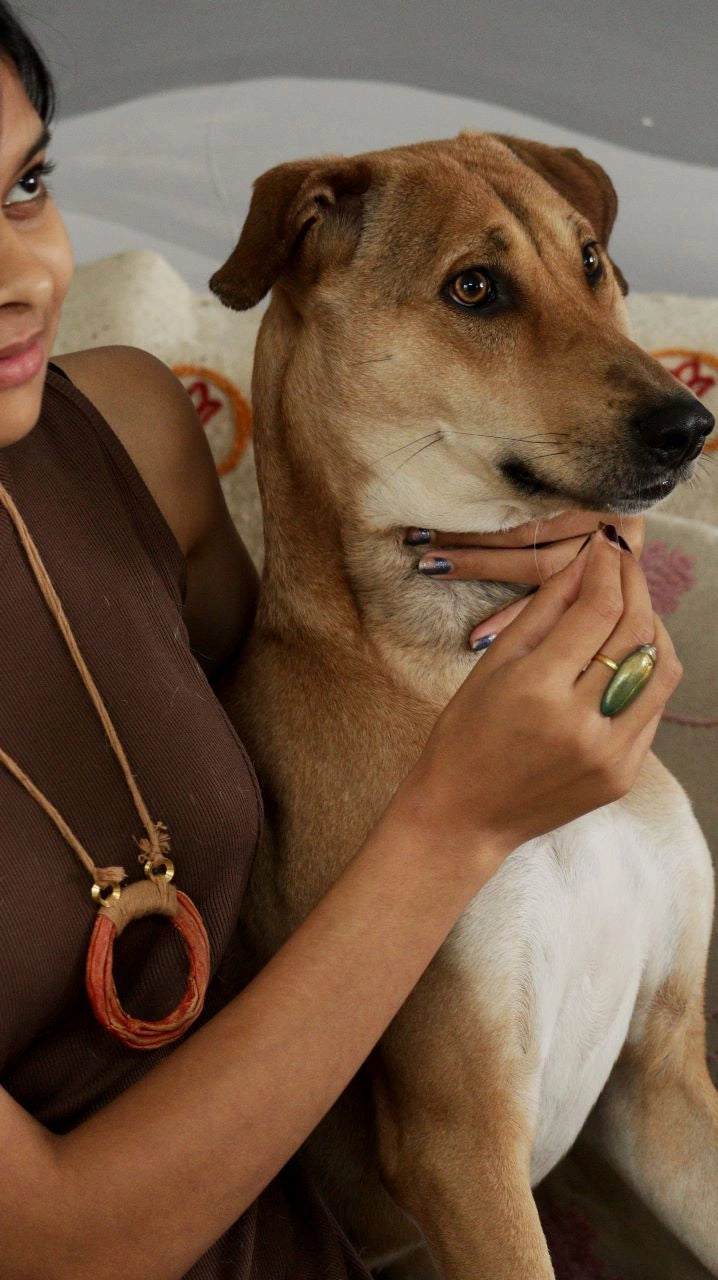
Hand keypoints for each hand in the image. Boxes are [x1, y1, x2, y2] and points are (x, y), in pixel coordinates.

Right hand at [401, 527, 680, 875]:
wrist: (465, 814)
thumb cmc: (465, 734)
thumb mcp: (494, 663)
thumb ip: (545, 609)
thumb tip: (586, 561)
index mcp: (538, 689)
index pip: (598, 610)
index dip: (610, 569)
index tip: (607, 545)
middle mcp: (580, 722)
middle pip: (635, 633)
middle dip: (636, 586)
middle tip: (625, 563)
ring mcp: (608, 753)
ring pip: (659, 669)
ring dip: (653, 628)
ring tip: (633, 607)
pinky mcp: (622, 774)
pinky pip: (653, 709)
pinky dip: (646, 673)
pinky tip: (625, 658)